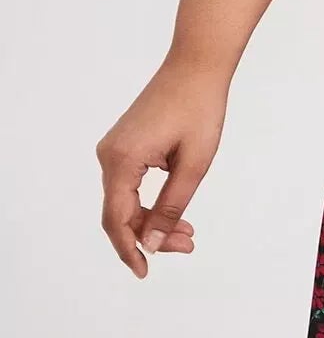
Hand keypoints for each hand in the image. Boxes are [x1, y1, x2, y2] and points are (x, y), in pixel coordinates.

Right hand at [95, 56, 226, 275]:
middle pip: (120, 212)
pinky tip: (175, 211)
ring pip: (125, 199)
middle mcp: (109, 155)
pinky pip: (130, 183)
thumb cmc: (199, 109)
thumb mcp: (193, 164)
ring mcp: (114, 148)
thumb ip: (171, 207)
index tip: (145, 271)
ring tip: (187, 234)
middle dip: (149, 236)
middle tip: (187, 246)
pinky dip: (150, 200)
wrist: (197, 65)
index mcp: (121, 160)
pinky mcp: (125, 143)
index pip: (116, 219)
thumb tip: (152, 244)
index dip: (129, 249)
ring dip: (152, 220)